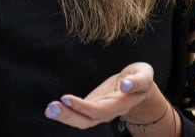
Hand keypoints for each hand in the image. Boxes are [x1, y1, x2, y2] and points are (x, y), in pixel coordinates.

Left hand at [44, 62, 169, 130]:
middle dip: (69, 116)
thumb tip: (126, 85)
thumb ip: (138, 81)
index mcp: (121, 104)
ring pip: (81, 120)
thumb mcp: (145, 75)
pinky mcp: (92, 107)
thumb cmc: (141, 78)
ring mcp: (99, 111)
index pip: (101, 110)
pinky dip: (65, 112)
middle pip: (87, 120)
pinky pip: (78, 114)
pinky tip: (52, 109)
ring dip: (64, 116)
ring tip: (50, 109)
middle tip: (52, 107)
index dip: (83, 107)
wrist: (138, 86)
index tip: (66, 98)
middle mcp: (108, 112)